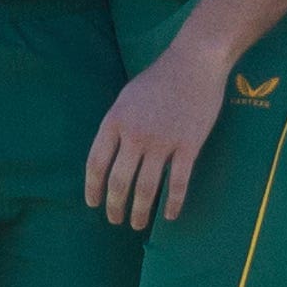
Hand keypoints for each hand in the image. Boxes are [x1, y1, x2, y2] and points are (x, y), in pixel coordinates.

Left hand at [84, 35, 230, 223]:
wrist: (194, 62)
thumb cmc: (159, 78)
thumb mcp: (126, 97)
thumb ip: (117, 125)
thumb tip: (110, 153)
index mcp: (115, 121)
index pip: (96, 163)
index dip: (93, 188)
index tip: (94, 204)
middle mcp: (135, 134)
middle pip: (119, 181)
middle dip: (115, 206)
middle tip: (115, 220)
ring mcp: (162, 142)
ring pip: (147, 187)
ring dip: (139, 211)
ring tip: (136, 224)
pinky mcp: (188, 145)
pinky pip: (178, 182)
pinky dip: (173, 203)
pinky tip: (169, 216)